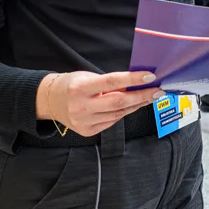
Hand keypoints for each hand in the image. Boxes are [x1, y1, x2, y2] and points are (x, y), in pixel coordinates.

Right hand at [36, 71, 161, 137]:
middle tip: (158, 90)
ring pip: (118, 114)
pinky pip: (112, 121)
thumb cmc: (72, 84)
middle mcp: (81, 107)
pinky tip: (133, 106)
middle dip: (142, 96)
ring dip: (137, 105)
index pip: (112, 82)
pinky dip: (124, 112)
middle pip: (118, 102)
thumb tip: (136, 83)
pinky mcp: (87, 132)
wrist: (50, 101)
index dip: (133, 79)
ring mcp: (84, 122)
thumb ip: (110, 82)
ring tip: (149, 97)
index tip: (150, 76)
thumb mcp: (88, 77)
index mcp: (80, 88)